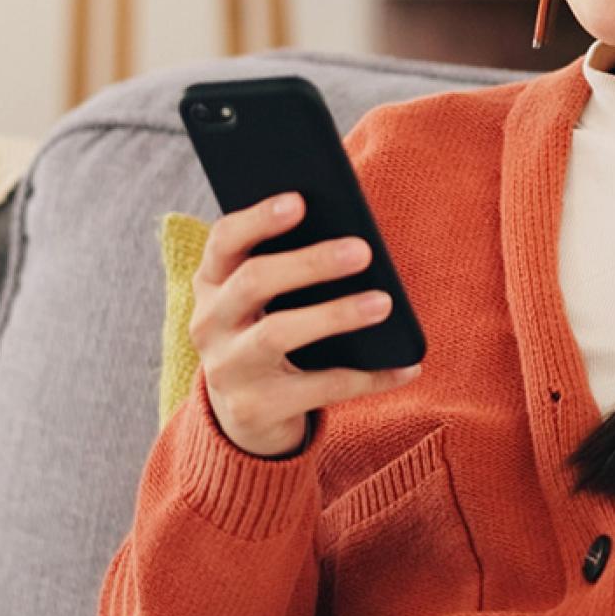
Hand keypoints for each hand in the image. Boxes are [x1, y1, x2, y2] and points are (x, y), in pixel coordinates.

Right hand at [190, 193, 421, 458]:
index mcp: (212, 283)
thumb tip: (355, 240)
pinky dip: (368, 377)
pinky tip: (405, 367)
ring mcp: (227, 369)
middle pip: (254, 281)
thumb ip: (289, 268)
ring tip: (383, 302)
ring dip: (335, 315)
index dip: (258, 219)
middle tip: (362, 251)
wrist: (245, 414)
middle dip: (309, 262)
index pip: (224, 240)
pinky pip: (319, 388)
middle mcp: (209, 323)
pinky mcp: (255, 409)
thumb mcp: (264, 300)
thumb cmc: (268, 331)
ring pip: (277, 333)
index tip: (300, 200)